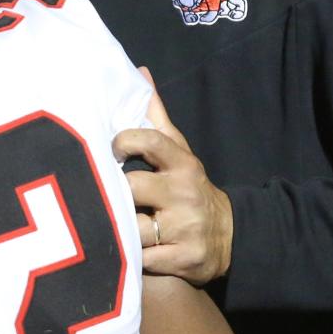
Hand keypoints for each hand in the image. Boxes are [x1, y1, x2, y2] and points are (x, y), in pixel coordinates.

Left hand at [114, 67, 233, 284]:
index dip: (122, 141)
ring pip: (133, 227)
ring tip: (109, 222)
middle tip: (103, 193)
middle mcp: (184, 194)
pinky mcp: (182, 261)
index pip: (149, 140)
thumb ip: (156, 115)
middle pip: (132, 187)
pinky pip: (141, 259)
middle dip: (115, 193)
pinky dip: (128, 257)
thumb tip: (140, 72)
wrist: (229, 235)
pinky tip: (124, 249)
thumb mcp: (179, 151)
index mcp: (182, 163)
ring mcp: (184, 229)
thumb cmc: (189, 186)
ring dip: (117, 228)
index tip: (110, 149)